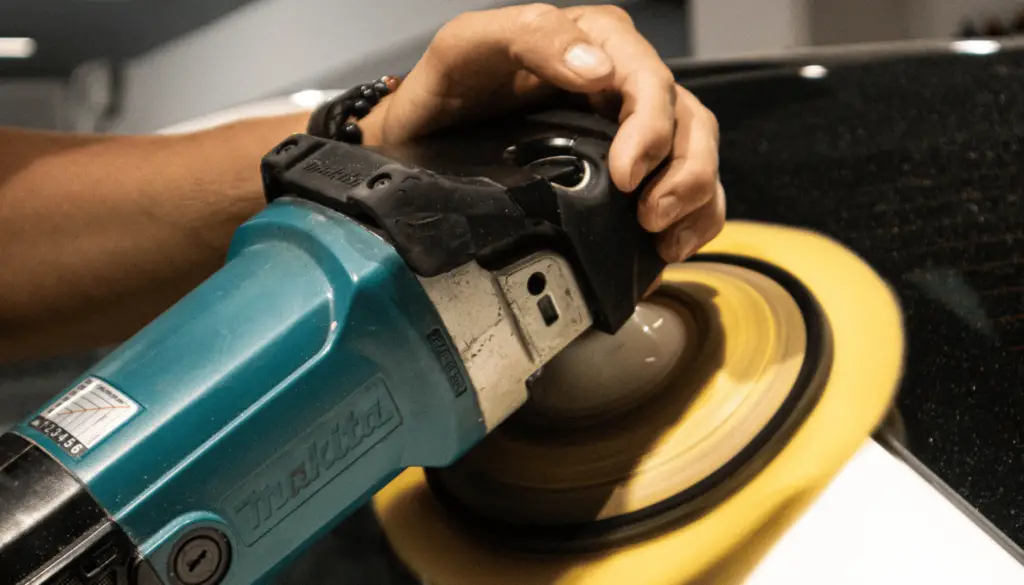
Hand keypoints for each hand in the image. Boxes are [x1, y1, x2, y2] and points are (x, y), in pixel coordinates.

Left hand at [362, 3, 723, 262]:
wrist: (424, 140)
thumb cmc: (447, 88)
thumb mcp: (470, 45)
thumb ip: (533, 37)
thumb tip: (598, 72)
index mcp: (597, 43)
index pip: (649, 81)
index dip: (650, 128)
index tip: (626, 175)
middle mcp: (622, 84)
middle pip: (689, 120)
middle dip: (683, 172)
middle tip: (651, 215)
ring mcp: (630, 129)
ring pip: (697, 155)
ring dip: (694, 200)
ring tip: (661, 238)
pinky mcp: (630, 171)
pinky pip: (687, 190)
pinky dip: (694, 220)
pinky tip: (667, 248)